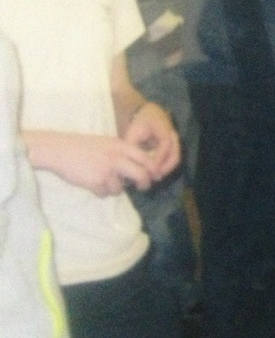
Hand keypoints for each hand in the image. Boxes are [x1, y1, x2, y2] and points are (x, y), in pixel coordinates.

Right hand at [24, 131, 156, 196]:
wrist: (57, 149)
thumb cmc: (81, 146)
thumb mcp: (106, 144)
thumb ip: (122, 154)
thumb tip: (139, 170)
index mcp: (120, 145)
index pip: (145, 158)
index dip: (152, 168)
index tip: (155, 175)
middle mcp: (116, 157)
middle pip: (141, 175)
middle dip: (144, 183)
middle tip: (142, 187)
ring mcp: (107, 170)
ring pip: (120, 188)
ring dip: (113, 188)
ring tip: (100, 179)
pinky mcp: (96, 181)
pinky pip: (104, 193)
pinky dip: (99, 191)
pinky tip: (90, 182)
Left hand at [121, 103, 180, 181]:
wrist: (150, 114)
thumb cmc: (140, 122)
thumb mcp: (133, 131)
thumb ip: (131, 144)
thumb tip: (129, 160)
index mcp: (164, 128)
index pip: (165, 145)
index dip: (159, 158)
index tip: (151, 168)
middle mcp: (173, 136)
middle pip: (174, 155)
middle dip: (165, 167)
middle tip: (153, 176)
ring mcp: (176, 142)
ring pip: (175, 159)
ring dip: (166, 169)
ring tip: (154, 177)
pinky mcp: (174, 148)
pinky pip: (172, 159)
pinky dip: (165, 167)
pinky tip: (156, 173)